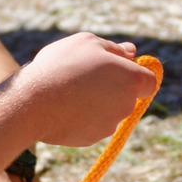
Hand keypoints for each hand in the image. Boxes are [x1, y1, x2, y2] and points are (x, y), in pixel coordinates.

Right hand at [13, 34, 158, 146]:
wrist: (33, 104)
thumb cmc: (62, 66)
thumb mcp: (87, 43)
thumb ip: (114, 48)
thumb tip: (131, 52)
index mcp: (132, 80)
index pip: (149, 81)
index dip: (134, 73)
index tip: (115, 68)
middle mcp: (126, 106)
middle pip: (126, 96)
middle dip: (110, 87)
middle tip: (83, 75)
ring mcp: (109, 126)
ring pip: (107, 111)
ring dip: (94, 101)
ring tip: (67, 90)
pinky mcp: (91, 139)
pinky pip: (89, 124)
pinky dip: (80, 116)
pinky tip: (61, 107)